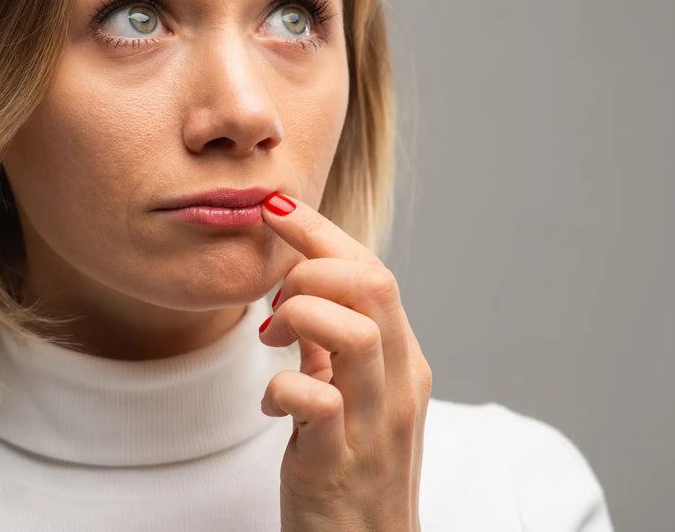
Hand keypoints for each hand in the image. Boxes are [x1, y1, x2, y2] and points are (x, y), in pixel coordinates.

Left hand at [258, 192, 431, 531]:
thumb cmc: (355, 468)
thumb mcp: (352, 395)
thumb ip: (332, 346)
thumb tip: (302, 290)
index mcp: (403, 360)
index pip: (371, 271)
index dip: (321, 231)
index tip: (274, 206)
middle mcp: (399, 384)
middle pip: (371, 285)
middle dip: (310, 262)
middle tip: (274, 293)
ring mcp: (375, 423)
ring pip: (351, 332)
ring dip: (298, 316)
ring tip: (272, 338)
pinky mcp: (339, 462)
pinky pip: (314, 401)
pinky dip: (281, 389)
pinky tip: (272, 404)